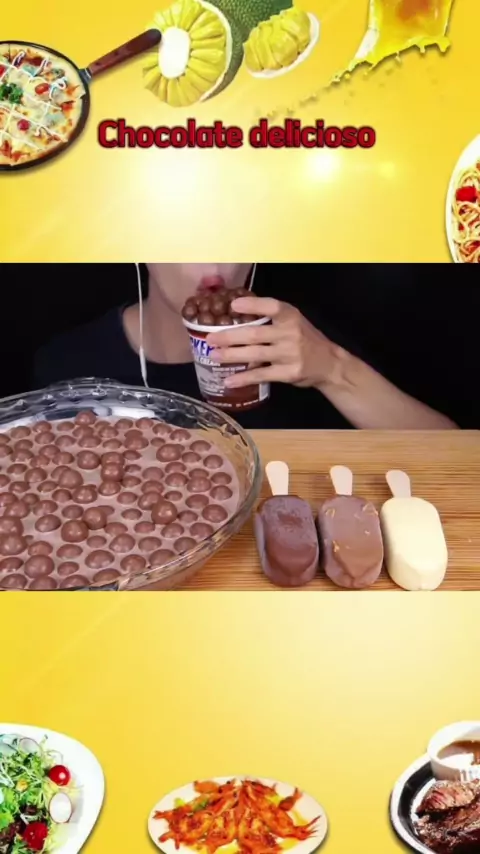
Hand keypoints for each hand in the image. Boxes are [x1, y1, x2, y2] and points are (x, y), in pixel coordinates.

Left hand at [206, 296, 335, 389]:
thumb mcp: (294, 322)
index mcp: (291, 316)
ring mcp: (290, 354)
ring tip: (214, 356)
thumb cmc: (305, 339)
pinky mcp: (288, 373)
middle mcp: (290, 333)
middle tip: (211, 338)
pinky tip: (229, 380)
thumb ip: (271, 319)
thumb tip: (236, 316)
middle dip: (230, 336)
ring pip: (255, 354)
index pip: (272, 306)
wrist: (328, 364)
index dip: (253, 305)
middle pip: (255, 334)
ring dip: (232, 355)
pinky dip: (244, 378)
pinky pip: (261, 375)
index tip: (234, 305)